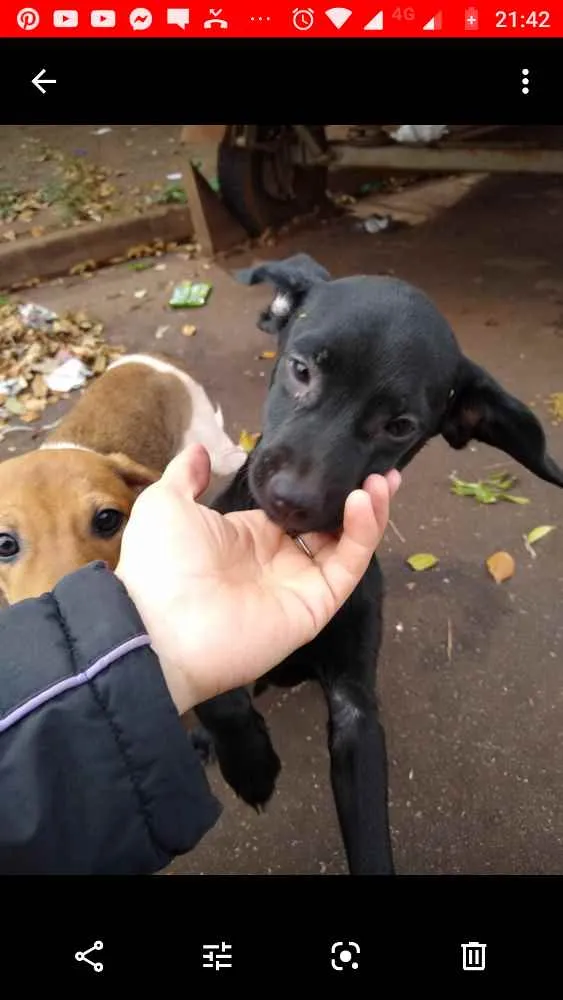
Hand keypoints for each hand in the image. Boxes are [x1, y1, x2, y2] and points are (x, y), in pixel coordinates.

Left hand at [115, 444, 399, 714]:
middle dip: (356, 497)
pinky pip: (346, 566)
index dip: (321, 485)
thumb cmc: (160, 565)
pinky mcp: (314, 604)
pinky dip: (362, 534)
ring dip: (368, 511)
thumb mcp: (166, 504)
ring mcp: (299, 583)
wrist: (158, 626)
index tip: (342, 458)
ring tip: (382, 480)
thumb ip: (186, 475)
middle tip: (378, 468)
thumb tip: (199, 449)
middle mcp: (278, 560)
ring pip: (347, 544)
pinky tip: (363, 501)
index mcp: (248, 537)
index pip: (297, 508)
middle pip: (330, 525)